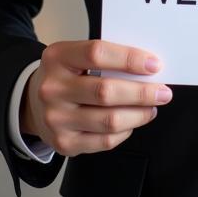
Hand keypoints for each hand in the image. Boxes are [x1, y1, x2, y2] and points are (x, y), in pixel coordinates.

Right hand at [20, 40, 172, 155]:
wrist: (34, 102)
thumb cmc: (66, 74)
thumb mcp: (76, 55)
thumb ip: (107, 58)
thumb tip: (148, 67)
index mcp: (58, 57)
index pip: (97, 53)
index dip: (129, 59)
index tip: (154, 64)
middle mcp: (53, 88)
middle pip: (106, 91)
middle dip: (142, 92)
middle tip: (163, 91)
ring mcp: (56, 119)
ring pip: (109, 120)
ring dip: (139, 114)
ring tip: (152, 107)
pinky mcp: (64, 143)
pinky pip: (104, 141)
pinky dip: (126, 131)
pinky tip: (133, 121)